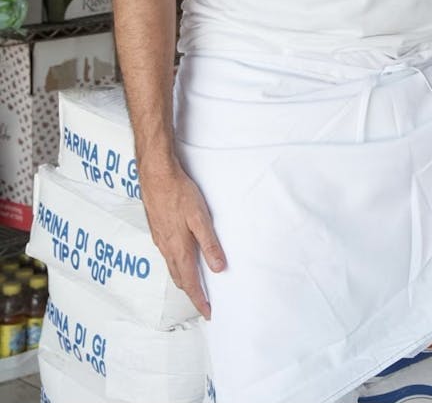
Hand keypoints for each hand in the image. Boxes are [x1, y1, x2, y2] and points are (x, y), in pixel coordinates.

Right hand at [139, 161, 225, 318]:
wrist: (155, 176)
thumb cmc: (179, 194)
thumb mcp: (200, 218)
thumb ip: (210, 243)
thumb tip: (219, 268)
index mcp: (179, 249)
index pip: (191, 283)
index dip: (200, 300)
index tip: (208, 314)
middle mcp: (167, 248)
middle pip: (180, 279)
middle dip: (192, 294)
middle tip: (203, 303)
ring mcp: (160, 239)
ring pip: (172, 268)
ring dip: (184, 280)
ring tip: (195, 285)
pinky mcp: (157, 229)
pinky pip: (167, 255)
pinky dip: (176, 265)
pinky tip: (181, 258)